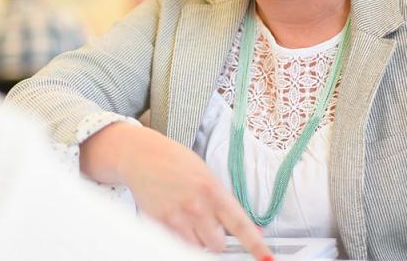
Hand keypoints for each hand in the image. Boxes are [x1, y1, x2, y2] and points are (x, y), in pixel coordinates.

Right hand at [81, 123, 271, 260]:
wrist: (141, 156)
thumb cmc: (174, 162)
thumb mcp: (206, 175)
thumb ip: (225, 202)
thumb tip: (249, 228)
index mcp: (213, 190)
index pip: (240, 225)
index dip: (255, 245)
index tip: (266, 258)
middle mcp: (197, 206)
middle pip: (218, 245)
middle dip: (217, 239)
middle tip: (209, 224)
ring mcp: (177, 217)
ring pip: (198, 248)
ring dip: (199, 240)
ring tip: (190, 220)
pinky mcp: (160, 225)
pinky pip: (177, 244)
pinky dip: (180, 237)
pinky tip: (176, 218)